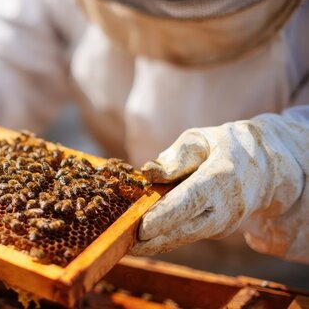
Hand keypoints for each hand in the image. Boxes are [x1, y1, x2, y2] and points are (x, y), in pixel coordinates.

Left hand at [130, 115, 304, 255]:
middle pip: (186, 229)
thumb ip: (176, 157)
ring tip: (124, 245)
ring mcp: (224, 224)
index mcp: (221, 176)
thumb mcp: (200, 140)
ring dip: (154, 244)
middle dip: (153, 240)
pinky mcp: (217, 232)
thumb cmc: (221, 148)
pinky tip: (139, 240)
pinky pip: (186, 235)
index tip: (141, 228)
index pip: (190, 201)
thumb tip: (149, 172)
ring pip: (185, 238)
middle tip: (122, 242)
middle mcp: (226, 207)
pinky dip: (163, 238)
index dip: (165, 217)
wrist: (264, 169)